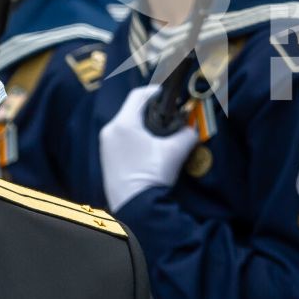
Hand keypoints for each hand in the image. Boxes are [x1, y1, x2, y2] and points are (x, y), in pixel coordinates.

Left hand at [99, 86, 198, 210]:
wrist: (136, 207)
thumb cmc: (152, 174)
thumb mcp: (176, 151)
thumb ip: (187, 134)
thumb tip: (193, 129)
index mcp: (123, 123)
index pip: (138, 95)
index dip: (155, 91)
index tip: (169, 95)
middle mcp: (110, 131)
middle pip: (131, 110)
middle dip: (150, 110)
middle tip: (169, 115)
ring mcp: (105, 146)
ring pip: (126, 125)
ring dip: (142, 125)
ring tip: (160, 133)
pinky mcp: (106, 159)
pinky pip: (121, 139)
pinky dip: (135, 138)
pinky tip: (148, 149)